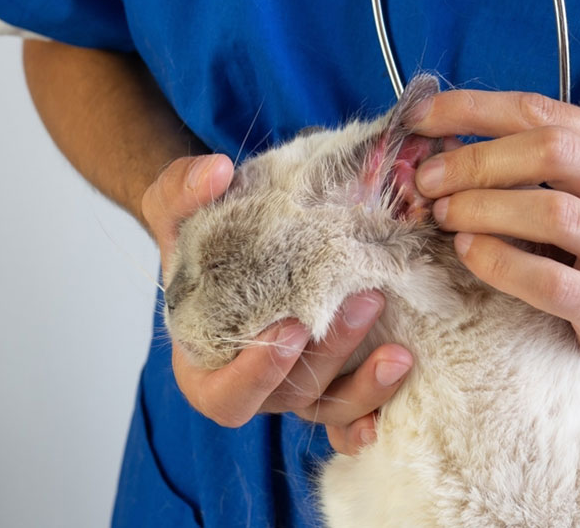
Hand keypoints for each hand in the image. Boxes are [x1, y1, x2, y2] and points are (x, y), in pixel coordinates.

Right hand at [141, 155, 411, 453]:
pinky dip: (377, 404)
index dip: (257, 373)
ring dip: (366, 384)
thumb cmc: (202, 233)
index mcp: (206, 361)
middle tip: (367, 299)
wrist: (237, 235)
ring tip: (400, 351)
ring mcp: (296, 383)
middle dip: (331, 353)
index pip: (225, 395)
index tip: (291, 327)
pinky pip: (355, 407)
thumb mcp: (175, 205)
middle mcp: (253, 382)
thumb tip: (215, 171)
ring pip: (331, 405)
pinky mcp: (334, 374)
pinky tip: (404, 378)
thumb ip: (182, 189)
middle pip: (292, 394)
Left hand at [411, 91, 579, 387]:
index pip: (543, 112)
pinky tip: (469, 252)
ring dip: (485, 209)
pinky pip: (554, 282)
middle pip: (554, 152)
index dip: (475, 109)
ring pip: (557, 213)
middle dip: (477, 161)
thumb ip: (520, 164)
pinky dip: (501, 263)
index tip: (421, 119)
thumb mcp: (570, 195)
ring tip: (445, 215)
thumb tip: (437, 143)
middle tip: (428, 180)